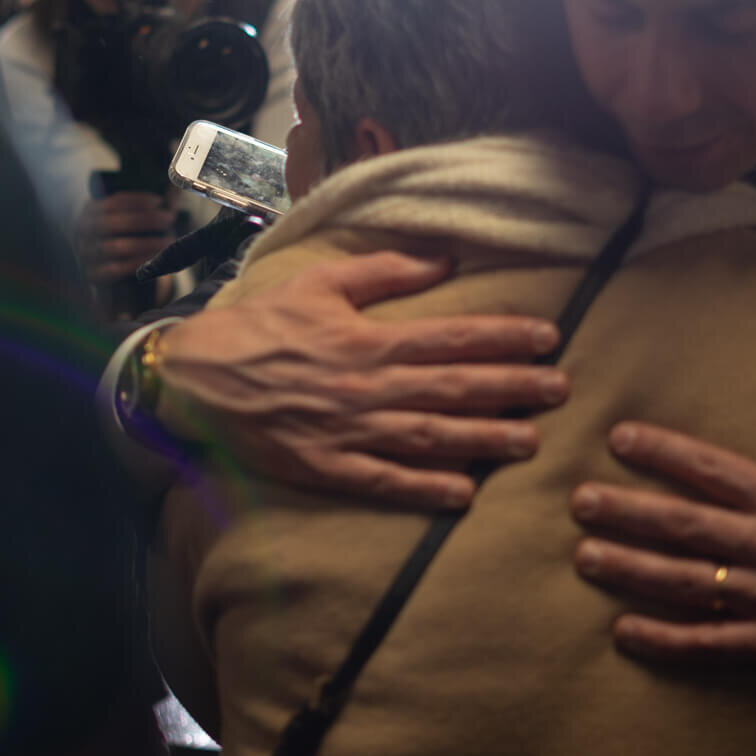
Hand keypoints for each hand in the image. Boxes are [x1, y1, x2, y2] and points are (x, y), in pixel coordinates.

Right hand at [74, 192, 174, 284]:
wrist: (103, 266)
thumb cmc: (122, 234)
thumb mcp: (129, 215)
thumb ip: (151, 204)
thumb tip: (175, 189)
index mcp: (91, 210)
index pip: (112, 201)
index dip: (137, 200)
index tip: (159, 201)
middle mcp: (84, 231)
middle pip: (113, 223)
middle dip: (145, 220)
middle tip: (169, 218)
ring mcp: (86, 253)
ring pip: (115, 247)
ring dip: (145, 243)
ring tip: (167, 240)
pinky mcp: (93, 274)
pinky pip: (116, 269)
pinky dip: (138, 262)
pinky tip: (155, 258)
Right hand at [154, 252, 570, 507]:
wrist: (195, 378)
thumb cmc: (259, 325)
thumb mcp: (319, 283)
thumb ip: (385, 272)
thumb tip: (445, 262)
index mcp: (368, 340)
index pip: (452, 338)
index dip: (504, 337)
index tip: (547, 337)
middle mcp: (367, 388)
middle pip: (454, 389)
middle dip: (513, 388)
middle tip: (561, 390)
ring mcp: (348, 433)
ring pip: (430, 438)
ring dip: (484, 440)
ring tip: (529, 442)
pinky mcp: (326, 468)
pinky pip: (384, 482)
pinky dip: (424, 490)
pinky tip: (462, 494)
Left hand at [569, 373, 755, 676]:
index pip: (714, 471)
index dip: (664, 452)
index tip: (618, 438)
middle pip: (688, 527)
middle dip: (629, 513)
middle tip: (580, 502)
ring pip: (689, 583)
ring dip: (634, 571)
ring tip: (585, 557)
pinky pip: (713, 642)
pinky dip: (668, 641)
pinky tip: (624, 632)